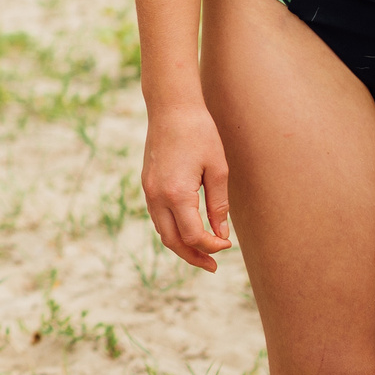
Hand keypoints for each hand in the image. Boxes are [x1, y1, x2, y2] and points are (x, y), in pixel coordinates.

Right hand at [141, 102, 232, 272]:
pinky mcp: (147, 185)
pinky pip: (157, 218)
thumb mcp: (218, 170)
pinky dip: (172, 230)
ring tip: (201, 254)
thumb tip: (221, 235)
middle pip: (172, 241)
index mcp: (177, 194)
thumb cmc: (199, 134)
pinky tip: (187, 231)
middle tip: (212, 266)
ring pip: (162, 232)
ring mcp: (148, 191)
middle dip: (193, 257)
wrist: (171, 108)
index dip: (212, 246)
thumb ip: (218, 206)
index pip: (193, 236)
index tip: (228, 245)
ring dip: (181, 246)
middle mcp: (157, 197)